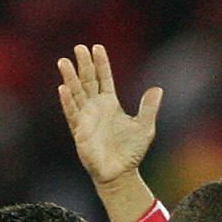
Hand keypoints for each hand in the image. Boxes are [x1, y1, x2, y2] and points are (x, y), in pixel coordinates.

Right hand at [57, 43, 160, 186]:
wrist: (120, 174)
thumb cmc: (131, 152)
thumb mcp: (145, 127)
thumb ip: (149, 108)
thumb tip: (157, 89)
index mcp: (110, 104)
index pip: (104, 78)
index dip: (101, 63)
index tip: (97, 47)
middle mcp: (96, 108)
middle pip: (87, 81)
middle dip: (83, 65)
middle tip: (79, 47)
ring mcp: (86, 118)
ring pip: (76, 94)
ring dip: (70, 78)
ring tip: (64, 62)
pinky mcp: (79, 131)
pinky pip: (72, 113)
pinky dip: (68, 101)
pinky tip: (63, 88)